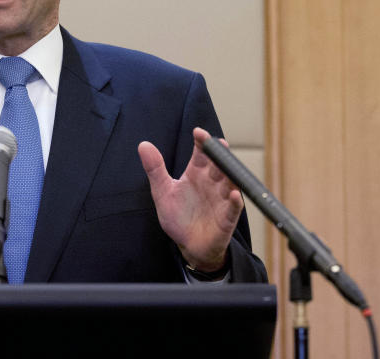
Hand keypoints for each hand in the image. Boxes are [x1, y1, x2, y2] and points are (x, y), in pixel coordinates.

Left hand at [138, 127, 243, 271]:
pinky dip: (236, 201)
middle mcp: (212, 182)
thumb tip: (143, 145)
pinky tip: (234, 195)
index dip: (202, 141)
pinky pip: (234, 208)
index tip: (198, 132)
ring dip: (230, 174)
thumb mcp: (162, 192)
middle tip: (218, 144)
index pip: (201, 152)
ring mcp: (222, 199)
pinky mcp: (227, 218)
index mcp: (196, 173)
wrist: (188, 246)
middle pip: (218, 164)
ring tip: (227, 165)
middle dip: (219, 154)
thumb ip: (155, 169)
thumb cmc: (178, 216)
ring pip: (230, 182)